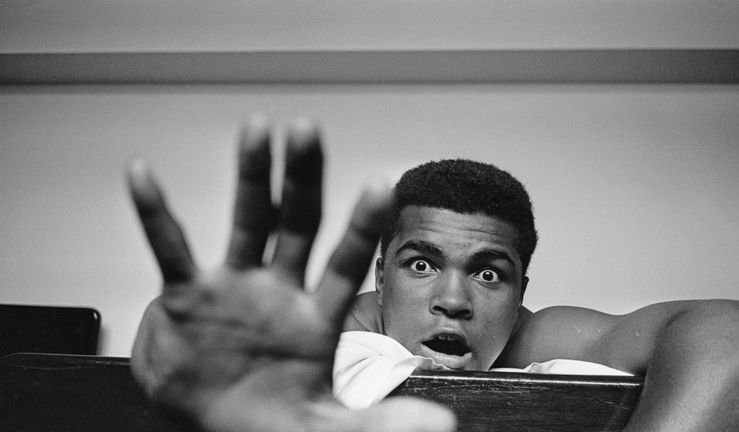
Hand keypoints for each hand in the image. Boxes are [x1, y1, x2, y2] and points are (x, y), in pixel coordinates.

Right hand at [127, 116, 454, 431]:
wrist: (214, 425)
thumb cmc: (268, 417)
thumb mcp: (324, 426)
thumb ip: (377, 422)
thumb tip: (442, 425)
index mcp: (315, 316)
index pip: (345, 263)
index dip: (362, 228)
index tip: (381, 187)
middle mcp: (278, 289)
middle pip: (297, 223)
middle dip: (303, 179)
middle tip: (308, 131)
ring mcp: (234, 285)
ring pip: (247, 221)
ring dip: (252, 177)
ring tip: (257, 129)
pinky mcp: (187, 294)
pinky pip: (169, 247)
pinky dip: (154, 213)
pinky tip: (143, 175)